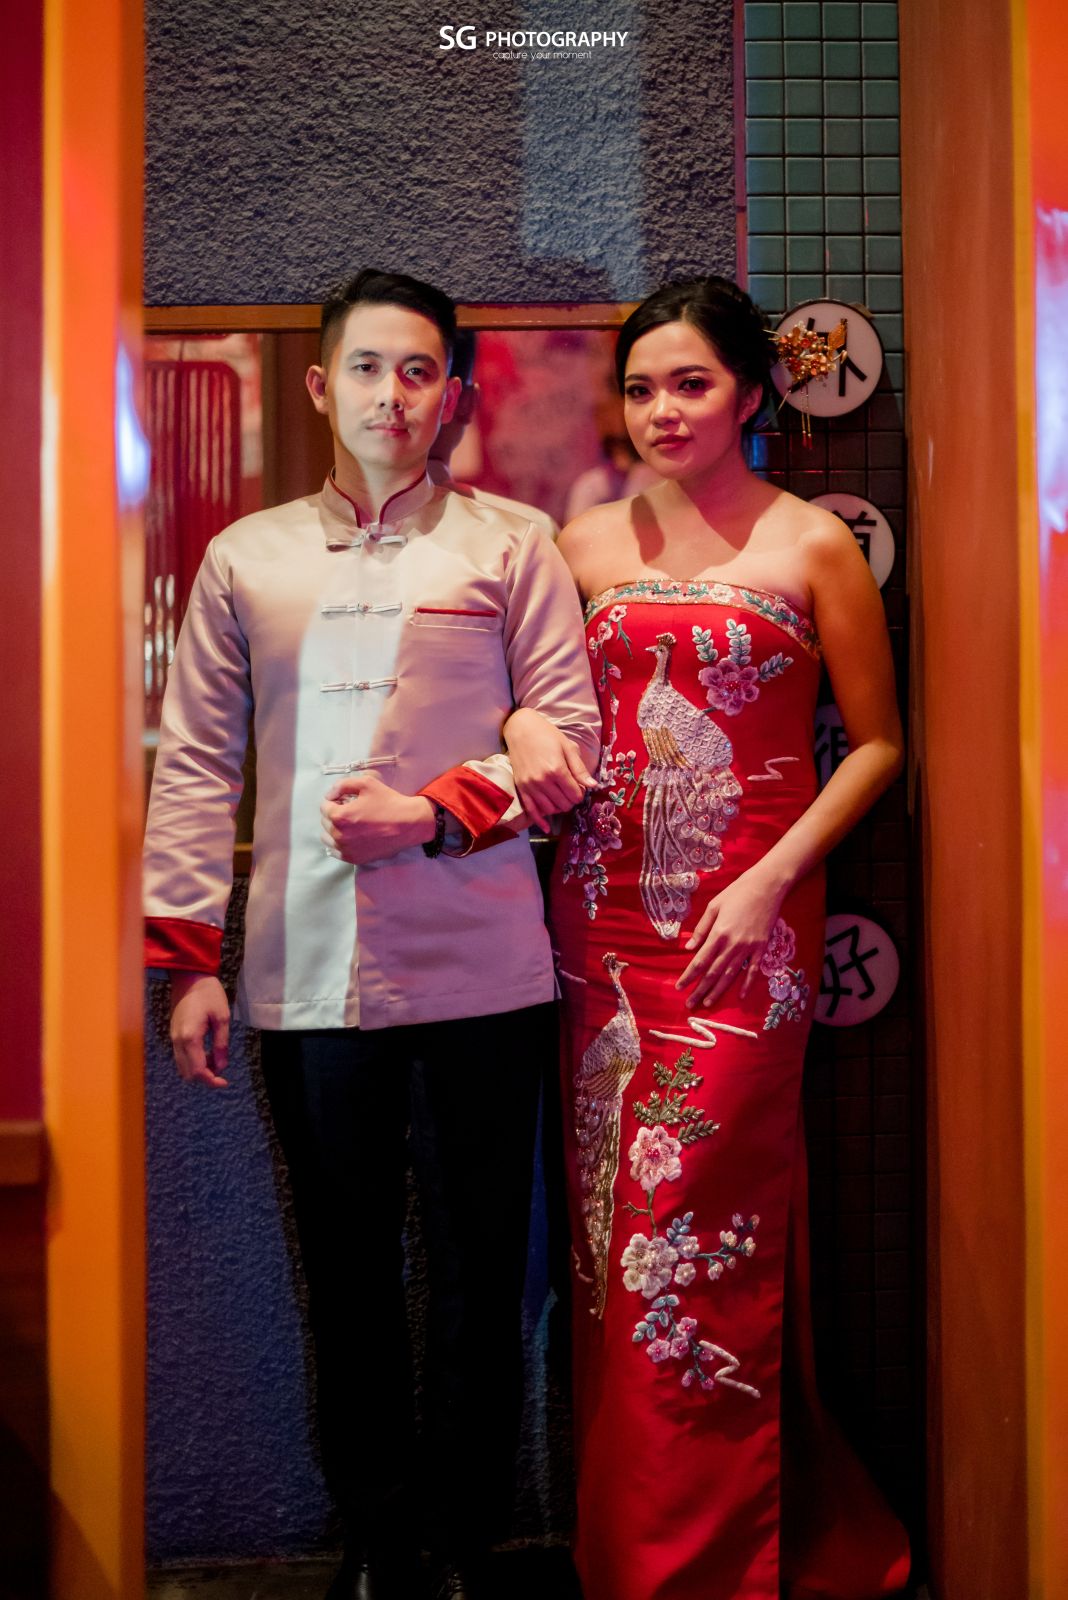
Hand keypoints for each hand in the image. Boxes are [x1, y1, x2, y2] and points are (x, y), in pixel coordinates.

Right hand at [170, 973, 230, 1087]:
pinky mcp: (173, 1035)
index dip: (211, 1081)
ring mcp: (173, 1038)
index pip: (197, 1070)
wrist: (190, 978)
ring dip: (198, 1071)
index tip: (224, 1082)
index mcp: (190, 1038)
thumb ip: (221, 1044)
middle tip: (221, 1072)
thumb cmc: (209, 994)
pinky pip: (181, 1057)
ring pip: (182, 1067)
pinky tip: (206, 1054)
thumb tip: (221, 1066)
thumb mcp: (222, 1017)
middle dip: (205, 1078)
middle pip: (187, 1073)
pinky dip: (192, 1062)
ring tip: (215, 1061)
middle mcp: (177, 1041)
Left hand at [321, 770, 435, 864]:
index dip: (335, 800)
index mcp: (340, 816)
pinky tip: (350, 837)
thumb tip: (329, 795)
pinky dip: (339, 843)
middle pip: (325, 822)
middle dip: (334, 814)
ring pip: (328, 838)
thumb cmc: (388, 802)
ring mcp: (346, 849)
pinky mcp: (354, 858)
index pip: (324, 806)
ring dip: (334, 829)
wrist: (408, 824)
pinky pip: (335, 851)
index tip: (346, 800)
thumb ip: (342, 785)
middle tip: (351, 810)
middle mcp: (339, 835)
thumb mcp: (366, 783)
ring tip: (350, 824)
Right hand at [503, 707, 596, 831]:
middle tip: (571, 791)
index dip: (580, 793)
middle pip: (564, 804)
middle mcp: (542, 781)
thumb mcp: (567, 748)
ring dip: (559, 807)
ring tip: (561, 797)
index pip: (575, 794)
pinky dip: (540, 821)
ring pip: (550, 809)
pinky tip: (547, 827)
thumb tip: (592, 786)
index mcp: (557, 770)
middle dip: (571, 801)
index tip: (579, 786)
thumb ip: (579, 769)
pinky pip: (531, 810)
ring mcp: (530, 786)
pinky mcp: (521, 788)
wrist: (521, 729)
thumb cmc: (547, 735)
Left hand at [675, 869, 786, 1009]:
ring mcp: (749, 948)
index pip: (700, 961)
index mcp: (719, 933)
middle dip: (700, 990)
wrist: (767, 887)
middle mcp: (733, 944)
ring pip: (731, 975)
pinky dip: (746, 984)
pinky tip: (740, 996)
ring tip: (707, 1003)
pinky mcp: (762, 948)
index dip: (689, 976)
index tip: (680, 987)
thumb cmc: (737, 893)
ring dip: (718, 991)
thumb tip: (689, 948)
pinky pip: (753, 970)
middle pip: (713, 972)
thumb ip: (701, 929)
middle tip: (690, 1004)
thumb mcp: (714, 906)